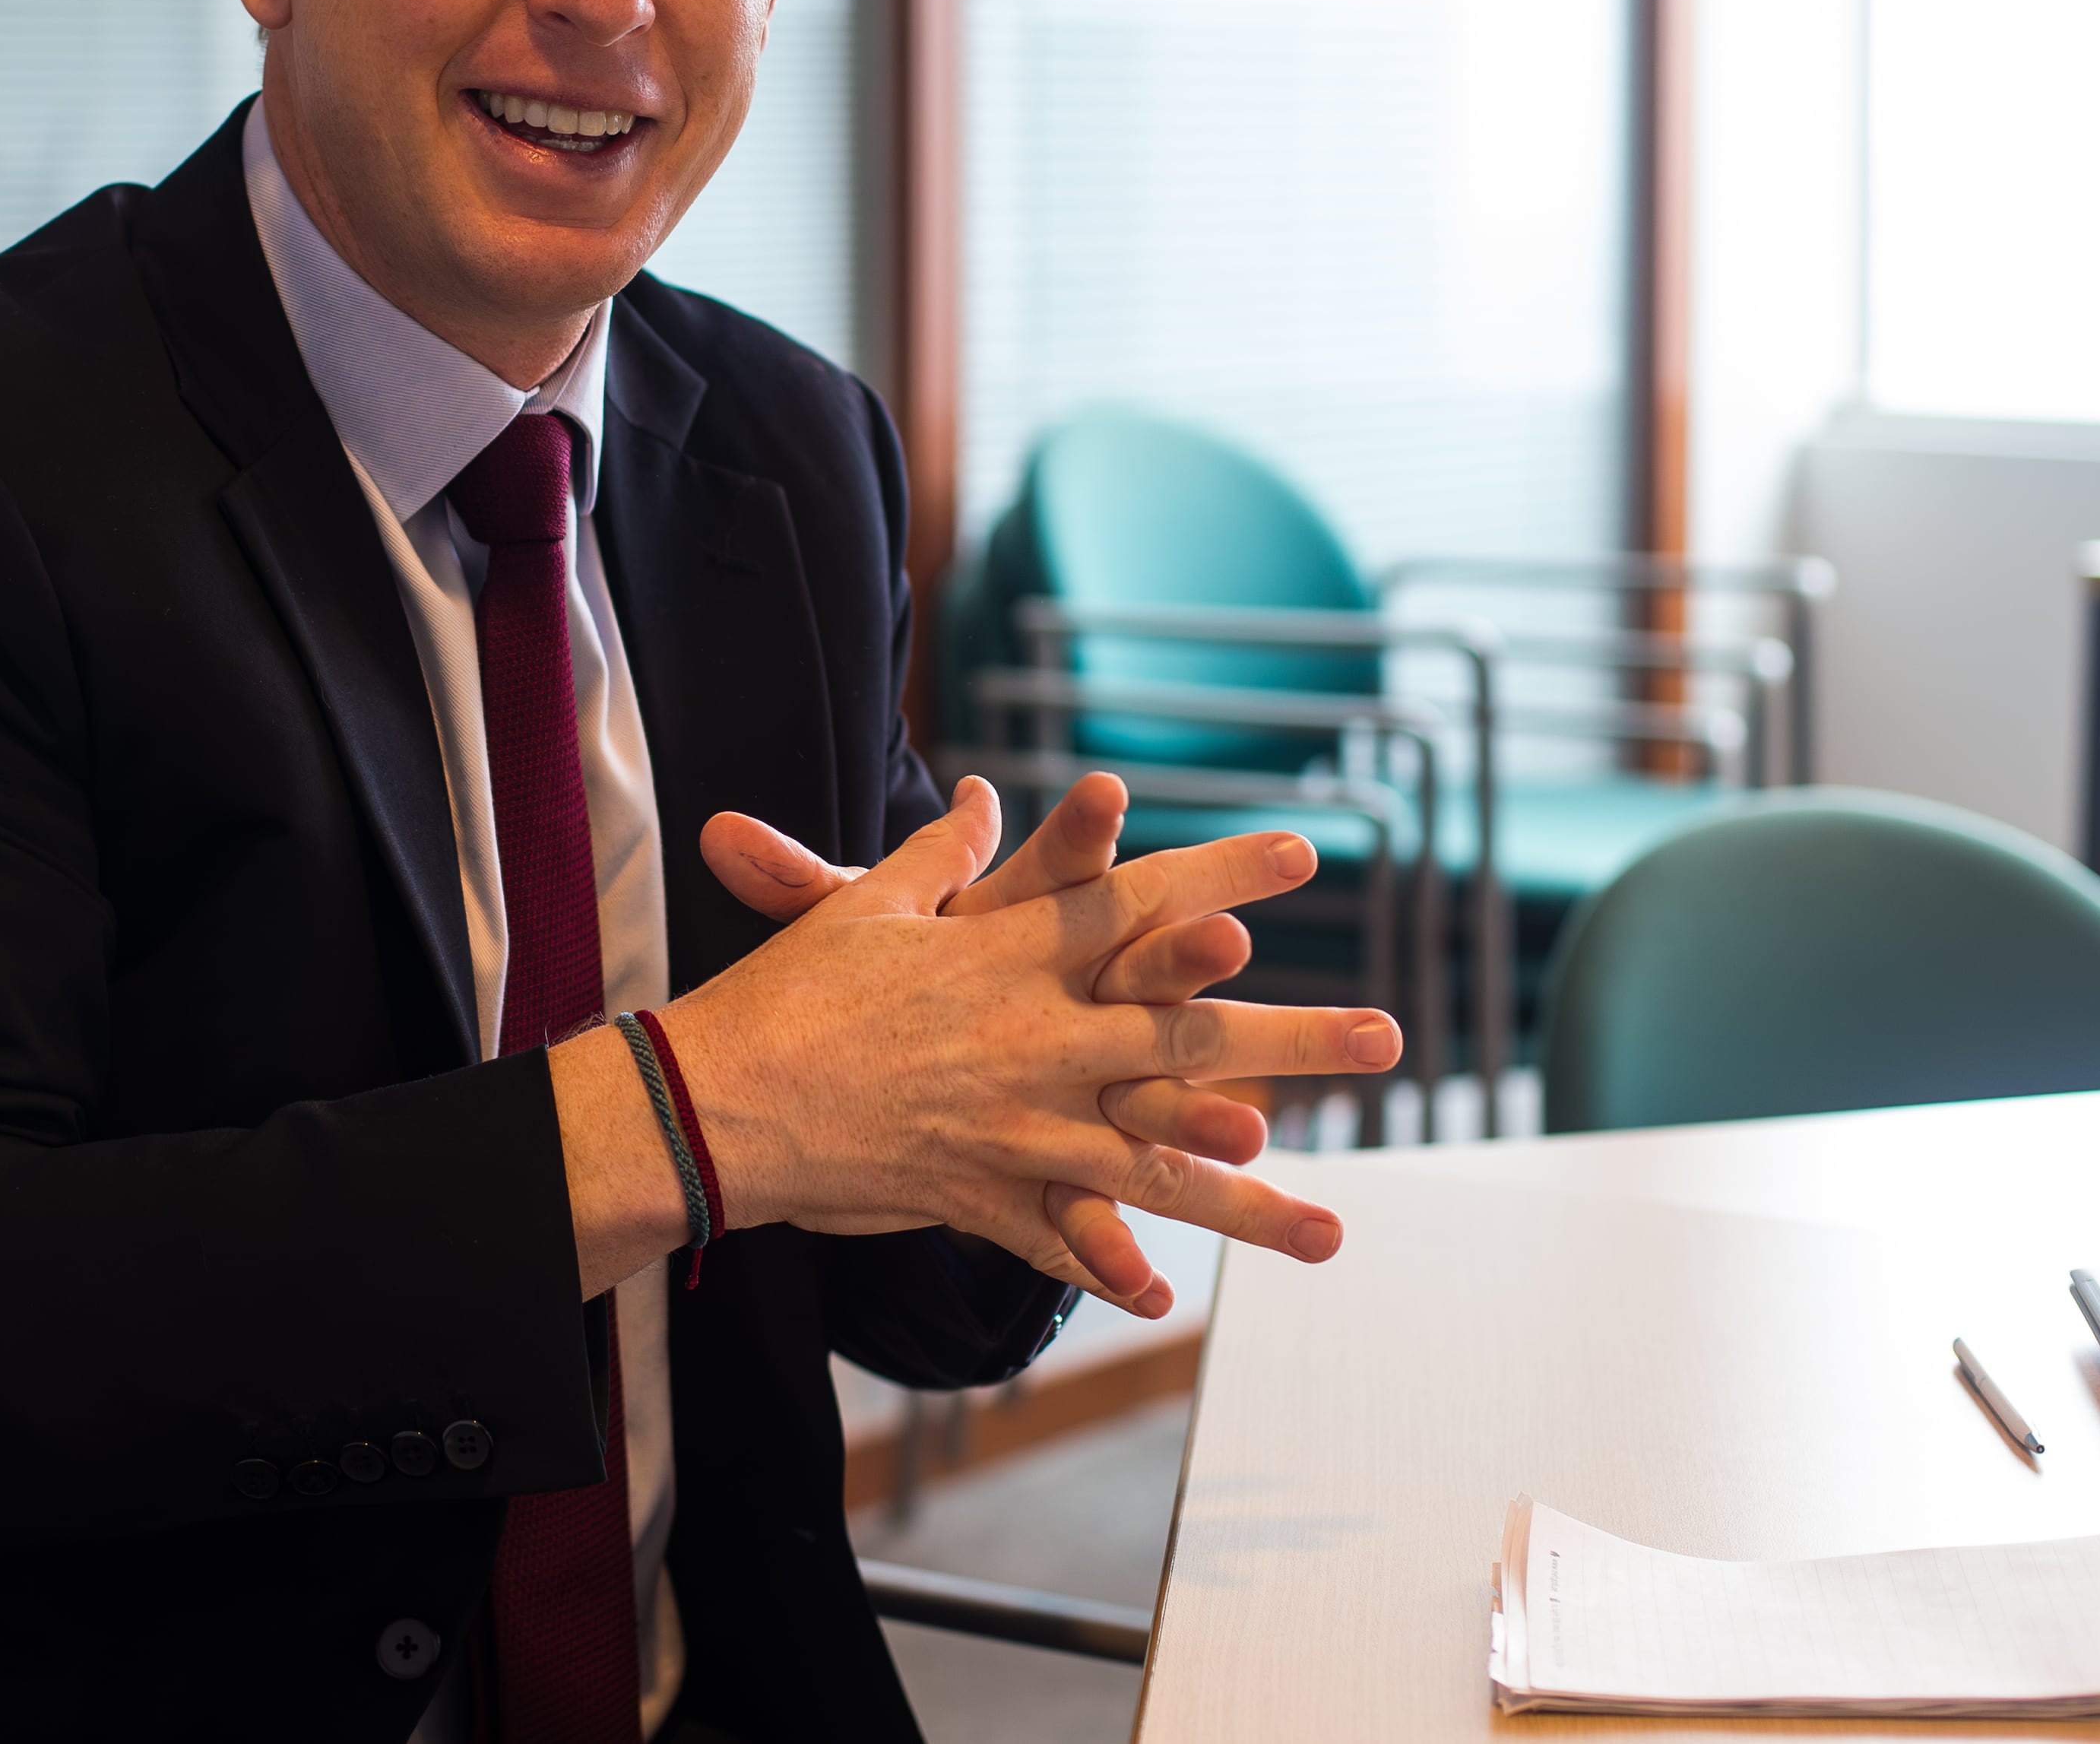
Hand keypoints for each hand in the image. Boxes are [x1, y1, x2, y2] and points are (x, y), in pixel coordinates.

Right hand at [553, 777, 1397, 1317]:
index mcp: (1009, 955)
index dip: (1221, 875)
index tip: (1303, 856)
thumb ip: (935, 859)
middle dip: (1293, 1039)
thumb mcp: (864, 910)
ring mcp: (1015, 1129)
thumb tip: (977, 800)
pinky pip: (1061, 1239)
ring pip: (1155, 1163)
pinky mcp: (980, 1195)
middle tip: (1385, 1040)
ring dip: (1250, 1198)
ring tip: (1335, 1230)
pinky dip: (1111, 1267)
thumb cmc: (785, 994)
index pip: (1136, 901)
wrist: (714, 1104)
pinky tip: (1170, 1298)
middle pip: (1185, 1035)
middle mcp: (1033, 1040)